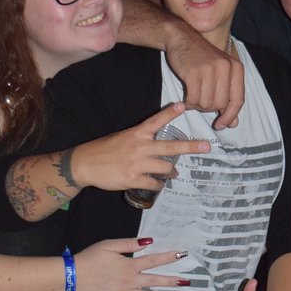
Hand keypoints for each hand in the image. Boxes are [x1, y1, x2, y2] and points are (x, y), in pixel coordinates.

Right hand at [70, 103, 211, 191]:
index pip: (156, 121)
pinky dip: (158, 185)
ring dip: (171, 173)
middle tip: (206, 146)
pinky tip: (158, 185)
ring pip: (164, 169)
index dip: (170, 112)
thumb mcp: (123, 137)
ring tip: (174, 174)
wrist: (85, 164)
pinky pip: (153, 184)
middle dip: (190, 147)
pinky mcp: (132, 178)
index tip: (183, 105)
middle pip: (170, 147)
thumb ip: (140, 140)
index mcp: (136, 134)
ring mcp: (137, 163)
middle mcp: (139, 147)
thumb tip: (156, 147)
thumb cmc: (104, 150)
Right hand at [75, 239, 189, 290]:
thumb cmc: (90, 258)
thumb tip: (149, 241)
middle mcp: (130, 281)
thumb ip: (129, 244)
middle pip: (156, 281)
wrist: (73, 277)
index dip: (169, 257)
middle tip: (187, 283)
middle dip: (173, 281)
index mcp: (129, 265)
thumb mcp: (109, 245)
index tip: (182, 255)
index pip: (154, 260)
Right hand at [164, 25, 243, 128]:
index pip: (238, 101)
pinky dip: (188, 103)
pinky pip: (193, 99)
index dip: (230, 116)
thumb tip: (233, 123)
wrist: (181, 37)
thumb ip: (228, 97)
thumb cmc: (201, 59)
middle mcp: (226, 68)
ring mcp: (210, 69)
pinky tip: (185, 98)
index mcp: (236, 68)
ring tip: (193, 96)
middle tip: (200, 102)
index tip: (221, 126)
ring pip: (206, 103)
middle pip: (220, 104)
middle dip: (208, 108)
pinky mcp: (193, 72)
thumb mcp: (220, 74)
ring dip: (197, 105)